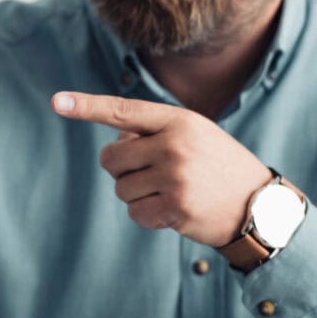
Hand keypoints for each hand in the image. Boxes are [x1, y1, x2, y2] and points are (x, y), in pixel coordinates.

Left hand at [52, 91, 271, 246]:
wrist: (259, 206)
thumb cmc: (219, 166)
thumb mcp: (194, 136)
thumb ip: (154, 132)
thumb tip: (115, 140)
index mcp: (179, 121)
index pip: (123, 110)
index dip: (86, 106)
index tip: (56, 102)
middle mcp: (174, 145)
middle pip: (111, 158)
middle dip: (122, 168)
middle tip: (152, 172)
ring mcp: (174, 178)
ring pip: (120, 188)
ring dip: (137, 194)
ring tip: (170, 191)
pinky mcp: (174, 209)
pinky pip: (134, 213)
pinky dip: (147, 215)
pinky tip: (172, 210)